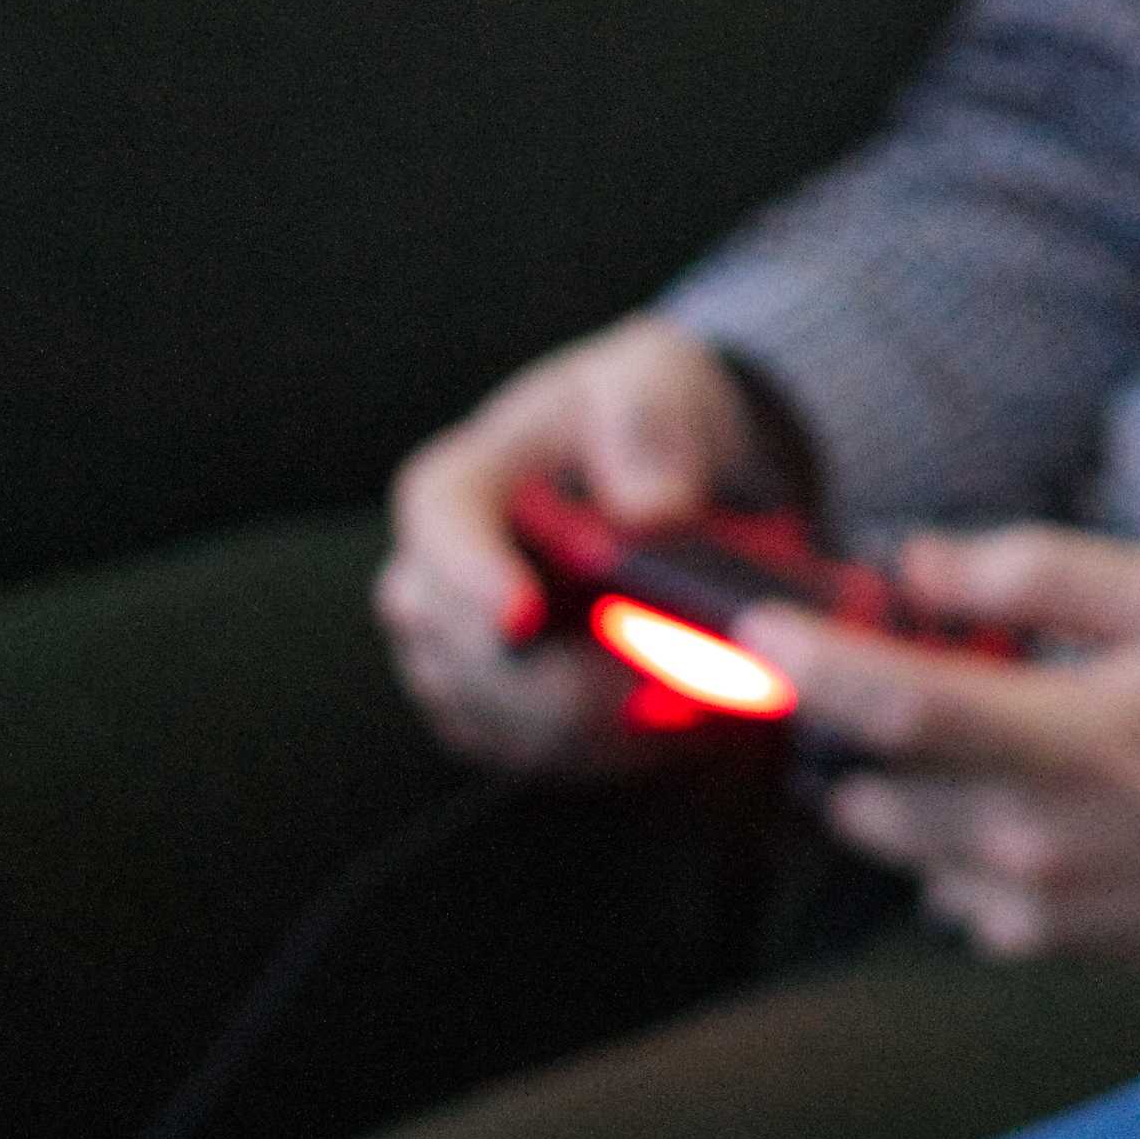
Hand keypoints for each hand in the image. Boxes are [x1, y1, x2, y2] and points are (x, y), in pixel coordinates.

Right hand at [376, 316, 777, 777]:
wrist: (659, 462)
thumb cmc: (641, 409)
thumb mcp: (654, 382)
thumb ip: (646, 432)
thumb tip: (651, 511)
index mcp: (455, 489)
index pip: (441, 538)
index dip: (473, 582)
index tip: (522, 619)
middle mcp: (432, 582)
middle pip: (467, 653)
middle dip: (569, 675)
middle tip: (677, 673)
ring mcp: (455, 657)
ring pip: (508, 719)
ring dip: (605, 723)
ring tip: (707, 701)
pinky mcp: (497, 712)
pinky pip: (539, 756)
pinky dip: (615, 751)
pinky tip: (688, 728)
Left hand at [755, 528, 1139, 973]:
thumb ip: (1045, 573)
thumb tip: (918, 565)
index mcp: (1076, 740)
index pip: (904, 705)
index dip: (815, 662)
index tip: (760, 626)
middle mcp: (1038, 838)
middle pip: (868, 785)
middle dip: (851, 725)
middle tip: (894, 670)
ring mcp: (1032, 905)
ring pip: (893, 840)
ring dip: (898, 783)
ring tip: (979, 735)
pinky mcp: (1037, 946)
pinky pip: (939, 889)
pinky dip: (950, 840)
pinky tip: (1027, 804)